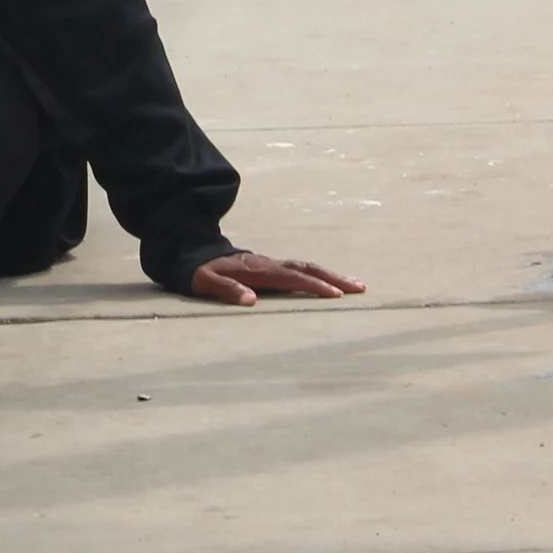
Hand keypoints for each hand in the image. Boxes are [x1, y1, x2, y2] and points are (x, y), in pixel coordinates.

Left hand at [189, 248, 365, 306]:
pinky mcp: (271, 267)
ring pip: (307, 267)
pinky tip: (329, 284)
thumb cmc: (199, 271)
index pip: (290, 278)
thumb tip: (250, 300)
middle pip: (307, 268)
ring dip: (331, 275)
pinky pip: (300, 270)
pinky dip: (319, 275)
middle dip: (334, 278)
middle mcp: (269, 264)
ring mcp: (271, 264)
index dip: (312, 286)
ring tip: (355, 285)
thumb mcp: (204, 281)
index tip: (334, 295)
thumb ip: (225, 290)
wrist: (193, 251)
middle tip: (360, 288)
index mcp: (257, 270)